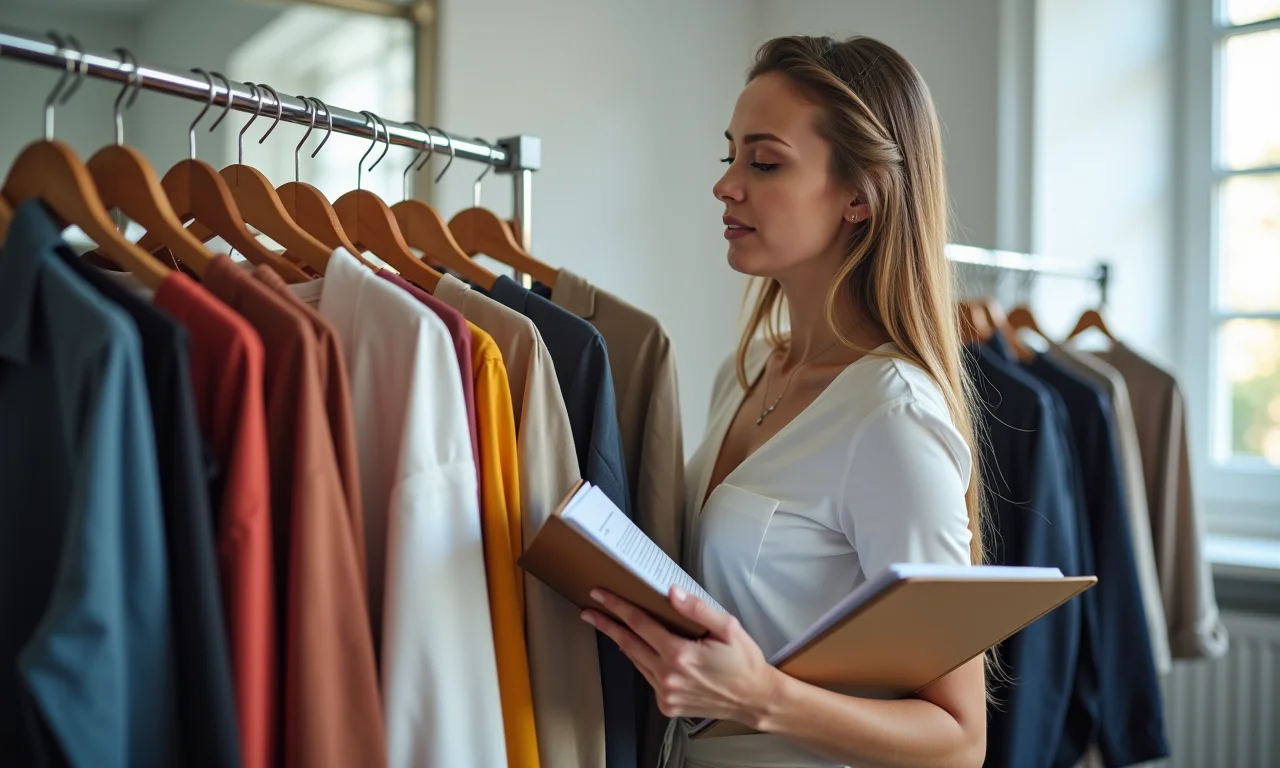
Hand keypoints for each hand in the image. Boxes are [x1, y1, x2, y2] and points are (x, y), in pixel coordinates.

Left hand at [581, 586, 781, 725]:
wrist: (753, 698)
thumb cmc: (744, 662)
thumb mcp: (728, 628)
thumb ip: (697, 609)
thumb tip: (672, 593)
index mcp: (680, 655)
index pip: (639, 623)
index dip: (617, 607)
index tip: (601, 596)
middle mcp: (668, 676)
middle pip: (628, 643)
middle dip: (607, 624)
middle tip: (590, 611)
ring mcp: (666, 694)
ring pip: (635, 661)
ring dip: (621, 642)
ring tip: (610, 626)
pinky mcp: (667, 705)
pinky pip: (646, 677)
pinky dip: (640, 661)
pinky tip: (639, 650)